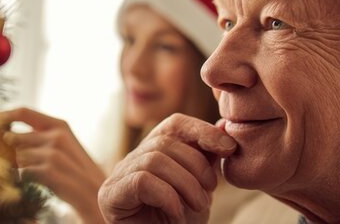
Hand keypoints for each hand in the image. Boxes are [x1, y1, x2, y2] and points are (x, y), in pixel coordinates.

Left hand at [0, 108, 106, 223]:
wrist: (95, 194)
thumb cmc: (73, 172)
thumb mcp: (61, 147)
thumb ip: (37, 138)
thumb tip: (5, 136)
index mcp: (59, 125)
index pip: (23, 112)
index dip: (1, 116)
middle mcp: (56, 135)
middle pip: (14, 136)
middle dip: (0, 148)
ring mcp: (53, 153)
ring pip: (15, 156)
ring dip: (10, 166)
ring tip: (15, 174)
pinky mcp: (49, 171)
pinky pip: (21, 172)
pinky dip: (19, 179)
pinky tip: (28, 184)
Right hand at [98, 114, 237, 222]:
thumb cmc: (180, 220)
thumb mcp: (201, 185)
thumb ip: (208, 156)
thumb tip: (224, 125)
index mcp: (153, 151)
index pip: (174, 124)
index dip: (202, 130)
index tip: (229, 148)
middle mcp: (132, 159)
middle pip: (165, 142)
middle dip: (197, 166)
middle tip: (209, 194)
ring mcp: (118, 176)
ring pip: (154, 160)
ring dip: (185, 184)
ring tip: (197, 206)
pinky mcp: (110, 196)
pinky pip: (141, 181)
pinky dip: (166, 197)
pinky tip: (176, 214)